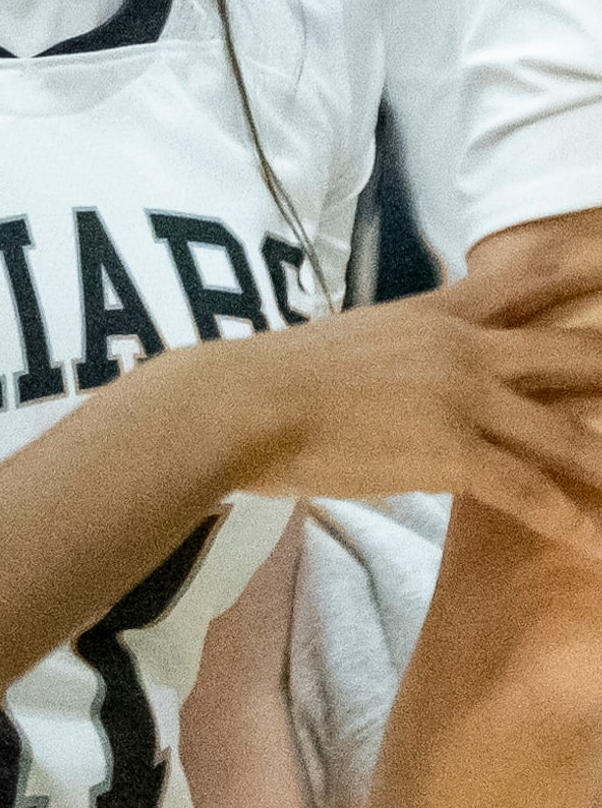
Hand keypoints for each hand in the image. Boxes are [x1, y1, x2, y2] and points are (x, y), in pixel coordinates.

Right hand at [221, 249, 601, 552]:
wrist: (242, 403)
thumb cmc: (278, 377)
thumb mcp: (356, 342)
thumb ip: (405, 349)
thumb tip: (417, 370)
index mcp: (436, 313)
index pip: (525, 276)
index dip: (584, 262)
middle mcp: (463, 347)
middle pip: (575, 349)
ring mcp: (462, 398)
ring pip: (572, 432)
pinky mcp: (452, 452)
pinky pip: (533, 494)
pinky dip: (575, 524)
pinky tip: (599, 545)